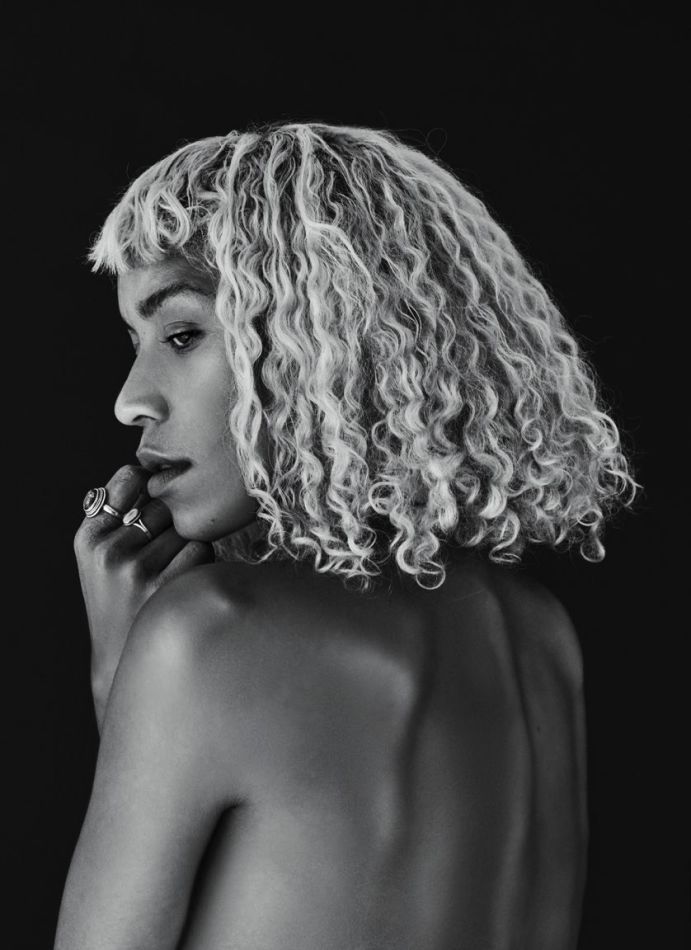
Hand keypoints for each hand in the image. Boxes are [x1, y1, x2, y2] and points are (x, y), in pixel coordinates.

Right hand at [74, 464, 213, 729]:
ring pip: (187, 527)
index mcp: (89, 537)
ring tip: (173, 568)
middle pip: (165, 505)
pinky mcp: (168, 588)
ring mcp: (137, 570)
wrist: (124, 657)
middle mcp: (109, 551)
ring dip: (190, 542)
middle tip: (164, 551)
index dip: (149, 488)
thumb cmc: (118, 596)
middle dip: (173, 521)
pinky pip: (202, 550)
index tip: (152, 504)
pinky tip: (187, 580)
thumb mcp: (98, 553)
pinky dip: (203, 561)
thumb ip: (116, 510)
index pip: (131, 479)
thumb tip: (145, 467)